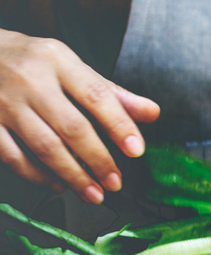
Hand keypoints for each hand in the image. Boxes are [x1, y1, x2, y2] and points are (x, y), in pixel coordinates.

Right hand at [0, 30, 158, 202]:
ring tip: (94, 193)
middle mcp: (30, 80)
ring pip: (44, 146)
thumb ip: (111, 92)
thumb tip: (152, 113)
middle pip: (72, 127)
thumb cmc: (33, 63)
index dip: (120, 125)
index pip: (97, 95)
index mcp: (58, 61)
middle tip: (115, 182)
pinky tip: (58, 185)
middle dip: (98, 160)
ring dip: (73, 176)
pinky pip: (13, 157)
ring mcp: (4, 103)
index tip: (136, 150)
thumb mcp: (71, 66)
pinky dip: (38, 176)